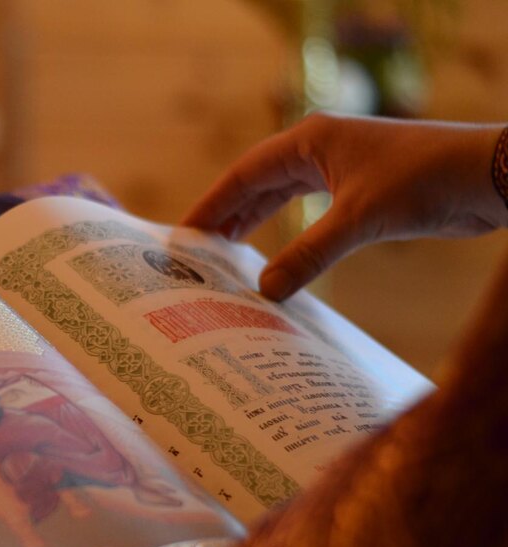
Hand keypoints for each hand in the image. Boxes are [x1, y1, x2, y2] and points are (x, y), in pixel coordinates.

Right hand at [182, 113, 507, 299]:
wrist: (488, 177)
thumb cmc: (425, 180)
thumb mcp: (358, 220)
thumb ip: (308, 255)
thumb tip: (265, 291)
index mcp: (311, 140)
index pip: (245, 174)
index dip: (212, 204)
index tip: (184, 233)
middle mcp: (320, 150)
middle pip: (257, 184)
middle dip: (227, 216)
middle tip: (196, 252)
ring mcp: (340, 170)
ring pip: (281, 197)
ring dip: (253, 224)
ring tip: (223, 256)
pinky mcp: (360, 193)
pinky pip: (308, 213)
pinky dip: (286, 234)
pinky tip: (273, 256)